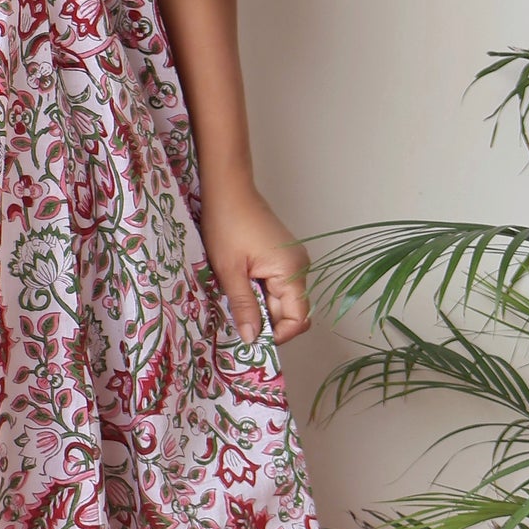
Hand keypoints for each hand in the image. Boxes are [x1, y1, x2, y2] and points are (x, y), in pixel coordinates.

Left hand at [199, 185, 311, 345]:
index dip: (278, 334)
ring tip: (236, 301)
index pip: (298, 318)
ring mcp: (293, 261)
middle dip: (267, 321)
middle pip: (291, 310)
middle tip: (238, 322)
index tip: (252, 338)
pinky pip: (277, 285)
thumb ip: (244, 307)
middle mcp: (300, 267)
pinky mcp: (283, 257)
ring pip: (282, 299)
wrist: (228, 189)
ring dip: (261, 307)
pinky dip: (260, 293)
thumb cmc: (227, 224)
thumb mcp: (230, 271)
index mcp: (292, 270)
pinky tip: (241, 287)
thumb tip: (252, 339)